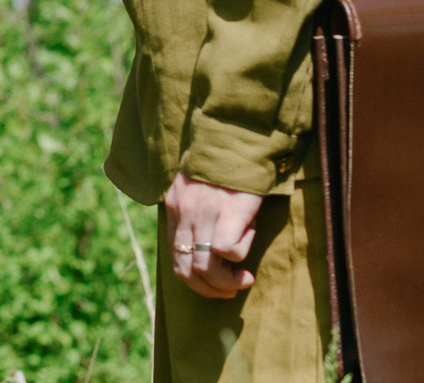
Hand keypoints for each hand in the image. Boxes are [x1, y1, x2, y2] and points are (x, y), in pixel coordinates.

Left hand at [164, 172, 264, 298]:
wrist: (235, 135)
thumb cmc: (222, 163)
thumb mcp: (197, 187)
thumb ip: (195, 212)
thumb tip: (210, 245)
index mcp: (174, 207)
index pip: (175, 257)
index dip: (195, 280)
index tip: (216, 284)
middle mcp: (184, 212)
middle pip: (186, 269)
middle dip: (210, 288)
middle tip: (231, 288)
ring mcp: (203, 213)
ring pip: (206, 267)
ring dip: (226, 281)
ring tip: (244, 278)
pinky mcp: (227, 211)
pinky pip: (227, 249)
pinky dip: (240, 252)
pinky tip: (249, 235)